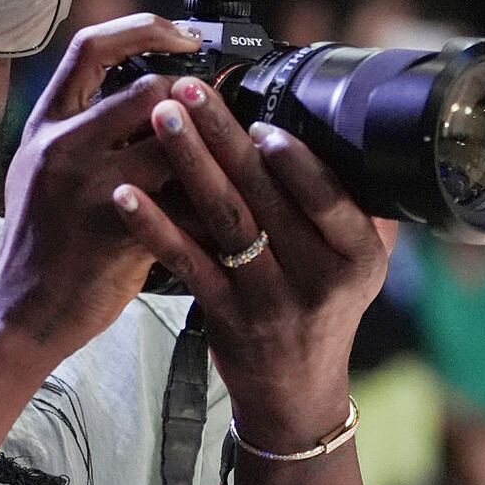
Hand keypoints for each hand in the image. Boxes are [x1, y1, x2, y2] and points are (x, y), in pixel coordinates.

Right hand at [0, 14, 200, 359]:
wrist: (21, 314)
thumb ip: (83, 134)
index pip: (91, 48)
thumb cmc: (41, 247)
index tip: (187, 36)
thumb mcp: (42, 174)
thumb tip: (153, 99)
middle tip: (223, 115)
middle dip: (195, 101)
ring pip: (174, 142)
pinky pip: (183, 202)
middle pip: (148, 90)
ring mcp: (86, 186)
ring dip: (213, 150)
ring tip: (236, 159)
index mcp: (44, 126)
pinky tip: (231, 211)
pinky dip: (213, 205)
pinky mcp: (116, 229)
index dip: (145, 29)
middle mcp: (60, 146)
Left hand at [112, 76, 394, 450]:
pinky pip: (186, 262)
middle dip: (226, 137)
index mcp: (357, 257)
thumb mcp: (358, 264)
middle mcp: (317, 279)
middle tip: (191, 90)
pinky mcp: (223, 316)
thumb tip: (345, 133)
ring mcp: (268, 300)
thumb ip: (353, 208)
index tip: (260, 122)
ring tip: (160, 118)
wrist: (294, 393)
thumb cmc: (322, 309)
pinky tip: (126, 193)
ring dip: (189, 164)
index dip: (294, 161)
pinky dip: (155, 225)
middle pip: (267, 197)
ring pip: (225, 221)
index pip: (331, 200)